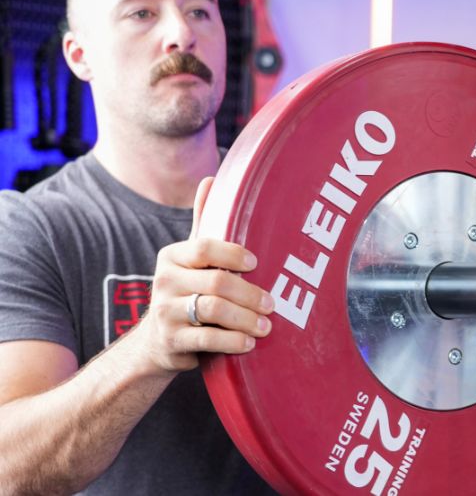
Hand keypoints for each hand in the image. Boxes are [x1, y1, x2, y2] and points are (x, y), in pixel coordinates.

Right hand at [131, 178, 273, 372]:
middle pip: (215, 281)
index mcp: (172, 256)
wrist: (156, 342)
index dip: (234, 254)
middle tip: (272, 303)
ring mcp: (165, 312)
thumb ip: (203, 223)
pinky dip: (232, 341)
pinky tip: (249, 343)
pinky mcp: (171, 341)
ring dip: (246, 319)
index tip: (257, 263)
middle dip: (250, 293)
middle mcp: (164, 281)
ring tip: (266, 325)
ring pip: (213, 310)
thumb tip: (210, 179)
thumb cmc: (185, 292)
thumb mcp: (190, 259)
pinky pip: (206, 339)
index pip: (205, 247)